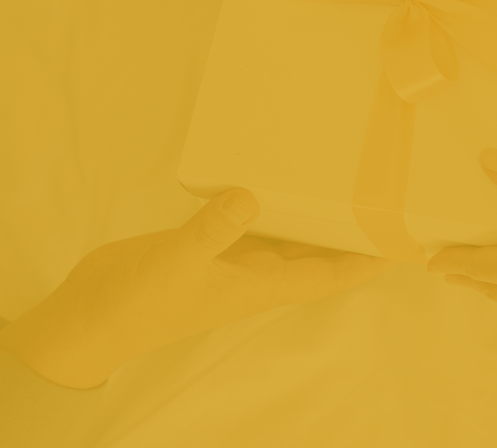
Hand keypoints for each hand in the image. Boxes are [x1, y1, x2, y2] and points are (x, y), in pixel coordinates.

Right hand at [0, 189, 390, 387]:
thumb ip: (212, 230)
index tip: (407, 245)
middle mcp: (253, 272)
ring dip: (314, 217)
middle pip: (317, 253)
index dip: (367, 261)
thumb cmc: (137, 305)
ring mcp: (230, 258)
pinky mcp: (207, 241)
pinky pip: (249, 220)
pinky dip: (267, 202)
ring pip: (286, 236)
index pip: (327, 274)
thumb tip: (250, 196)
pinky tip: (275, 178)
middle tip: (387, 200)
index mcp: (259, 285)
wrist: (89, 319)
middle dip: (351, 233)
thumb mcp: (178, 263)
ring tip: (347, 184)